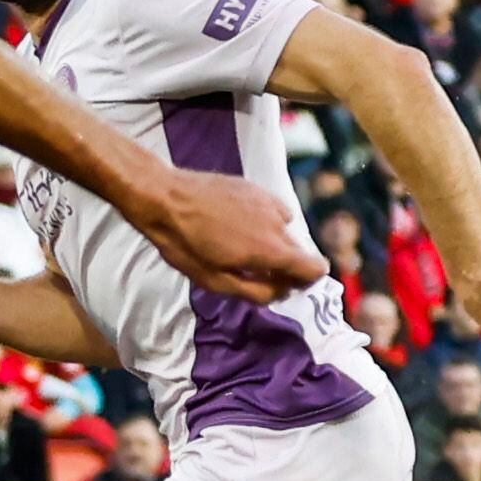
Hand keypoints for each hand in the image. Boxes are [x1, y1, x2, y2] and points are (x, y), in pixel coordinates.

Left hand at [135, 170, 328, 305]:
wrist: (164, 197)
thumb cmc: (185, 244)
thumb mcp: (216, 281)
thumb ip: (255, 291)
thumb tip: (281, 292)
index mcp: (271, 250)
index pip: (316, 268)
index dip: (303, 281)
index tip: (281, 284)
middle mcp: (278, 223)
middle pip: (299, 251)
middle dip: (283, 264)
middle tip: (250, 269)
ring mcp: (268, 202)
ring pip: (284, 230)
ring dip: (271, 241)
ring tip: (237, 243)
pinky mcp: (256, 188)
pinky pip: (272, 211)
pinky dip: (262, 221)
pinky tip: (236, 223)